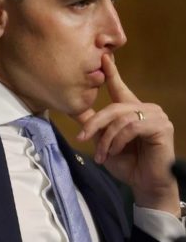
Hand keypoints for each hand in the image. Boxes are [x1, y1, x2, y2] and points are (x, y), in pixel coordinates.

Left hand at [73, 54, 179, 214]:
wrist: (145, 184)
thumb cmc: (127, 164)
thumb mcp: (105, 142)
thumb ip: (97, 127)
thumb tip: (80, 113)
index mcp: (131, 110)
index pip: (119, 88)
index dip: (111, 73)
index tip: (103, 57)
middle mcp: (146, 108)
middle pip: (113, 107)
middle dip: (94, 124)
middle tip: (81, 138)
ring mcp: (156, 116)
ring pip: (120, 118)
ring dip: (106, 138)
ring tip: (101, 154)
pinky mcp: (162, 126)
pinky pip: (131, 127)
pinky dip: (117, 141)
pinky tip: (113, 153)